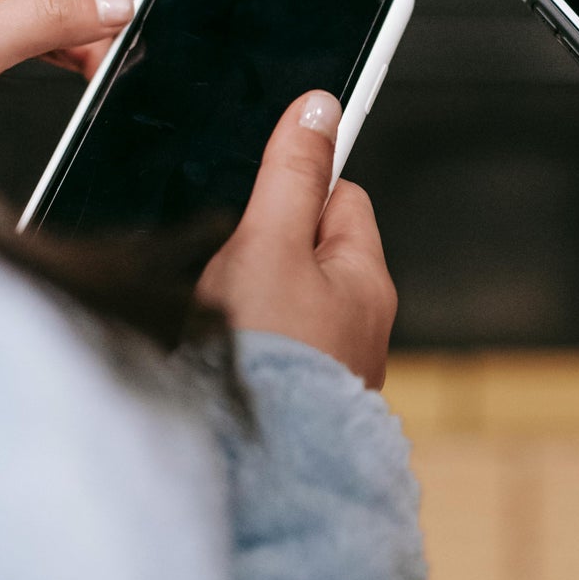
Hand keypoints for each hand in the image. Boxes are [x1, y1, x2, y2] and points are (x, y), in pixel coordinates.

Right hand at [197, 92, 398, 387]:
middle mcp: (357, 326)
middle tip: (226, 264)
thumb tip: (320, 107)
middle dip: (260, 246)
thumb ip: (289, 174)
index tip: (258, 189)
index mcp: (366, 281)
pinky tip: (213, 356)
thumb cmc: (267, 358)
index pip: (341, 197)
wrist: (251, 472)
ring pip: (279, 301)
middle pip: (304, 250)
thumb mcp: (270, 243)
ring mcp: (326, 368)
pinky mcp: (291, 402)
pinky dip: (238, 344)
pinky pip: (264, 349)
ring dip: (243, 298)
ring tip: (216, 315)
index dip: (294, 185)